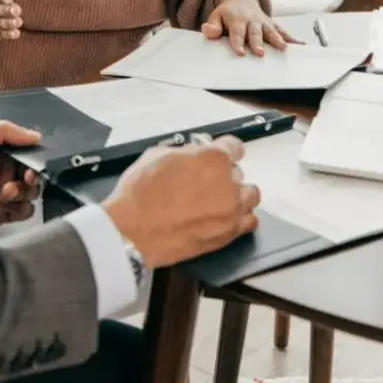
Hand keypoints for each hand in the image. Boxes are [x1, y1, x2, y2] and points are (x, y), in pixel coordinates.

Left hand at [0, 120, 42, 238]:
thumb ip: (4, 130)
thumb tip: (35, 135)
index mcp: (2, 151)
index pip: (29, 152)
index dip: (37, 156)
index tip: (35, 160)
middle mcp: (6, 171)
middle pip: (35, 174)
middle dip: (34, 176)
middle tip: (25, 177)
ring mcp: (5, 193)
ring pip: (32, 193)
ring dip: (24, 192)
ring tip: (5, 191)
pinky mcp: (2, 213)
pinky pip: (23, 212)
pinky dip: (19, 208)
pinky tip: (3, 202)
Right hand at [101, 135, 259, 268]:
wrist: (132, 231)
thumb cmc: (140, 191)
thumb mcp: (158, 155)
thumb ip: (185, 153)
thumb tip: (193, 154)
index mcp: (213, 158)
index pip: (235, 147)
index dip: (223, 148)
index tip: (217, 153)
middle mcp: (228, 183)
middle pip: (238, 172)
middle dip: (222, 173)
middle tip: (204, 180)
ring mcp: (231, 211)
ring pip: (250, 195)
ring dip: (236, 194)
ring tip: (217, 198)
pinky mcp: (228, 235)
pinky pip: (249, 221)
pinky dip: (240, 217)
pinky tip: (223, 216)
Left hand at [202, 0, 297, 55]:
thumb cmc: (227, 13)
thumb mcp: (216, 17)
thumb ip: (212, 26)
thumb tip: (207, 31)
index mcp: (236, 20)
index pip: (237, 33)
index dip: (238, 42)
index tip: (240, 52)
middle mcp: (252, 21)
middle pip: (255, 33)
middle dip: (258, 42)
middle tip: (260, 53)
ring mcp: (264, 23)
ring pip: (271, 31)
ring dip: (277, 39)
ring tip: (283, 48)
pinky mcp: (272, 25)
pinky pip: (283, 31)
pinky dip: (292, 38)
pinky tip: (301, 45)